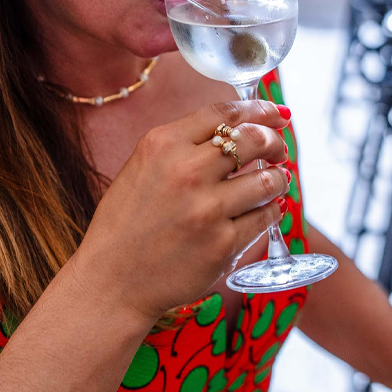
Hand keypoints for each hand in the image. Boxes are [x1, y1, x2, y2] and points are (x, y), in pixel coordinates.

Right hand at [73, 100, 291, 323]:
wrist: (111, 281)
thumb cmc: (128, 223)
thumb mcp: (144, 167)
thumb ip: (186, 145)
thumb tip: (244, 127)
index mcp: (163, 145)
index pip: (227, 113)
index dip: (261, 109)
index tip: (278, 114)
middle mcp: (187, 171)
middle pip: (256, 139)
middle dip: (275, 142)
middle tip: (279, 150)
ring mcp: (207, 209)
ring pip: (270, 180)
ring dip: (280, 178)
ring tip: (276, 181)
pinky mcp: (223, 244)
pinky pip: (266, 216)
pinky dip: (273, 209)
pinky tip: (266, 208)